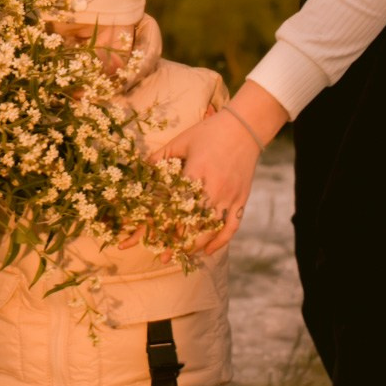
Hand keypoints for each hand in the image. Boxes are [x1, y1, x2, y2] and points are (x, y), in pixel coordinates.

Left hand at [151, 83, 287, 254]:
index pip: (177, 206)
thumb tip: (141, 167)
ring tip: (182, 257)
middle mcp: (213, 187)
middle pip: (193, 223)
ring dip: (196, 245)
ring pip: (211, 228)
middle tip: (163, 257)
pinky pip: (232, 226)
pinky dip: (221, 241)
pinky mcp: (241, 199)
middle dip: (177, 243)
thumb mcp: (182, 141)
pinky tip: (209, 250)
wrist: (245, 127)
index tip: (152, 240)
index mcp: (195, 172)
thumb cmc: (209, 131)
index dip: (165, 225)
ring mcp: (229, 195)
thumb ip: (161, 156)